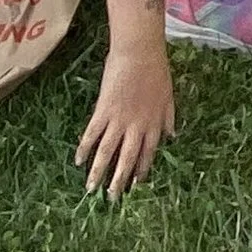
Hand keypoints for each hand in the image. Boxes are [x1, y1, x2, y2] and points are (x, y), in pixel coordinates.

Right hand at [75, 38, 175, 200]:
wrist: (140, 52)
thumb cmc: (156, 71)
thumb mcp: (169, 97)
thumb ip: (169, 118)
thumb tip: (173, 137)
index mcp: (155, 124)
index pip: (148, 154)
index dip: (141, 171)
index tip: (135, 186)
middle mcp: (138, 127)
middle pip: (127, 159)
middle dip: (119, 180)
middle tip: (112, 199)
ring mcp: (119, 120)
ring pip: (108, 152)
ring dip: (99, 172)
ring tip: (91, 189)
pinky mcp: (103, 111)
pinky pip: (92, 134)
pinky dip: (84, 148)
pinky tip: (78, 161)